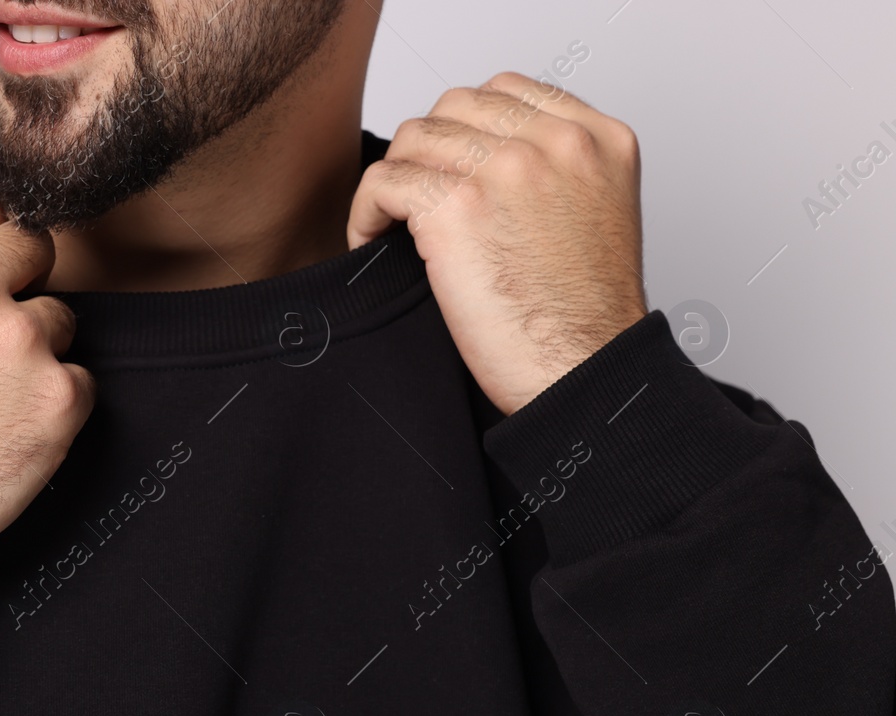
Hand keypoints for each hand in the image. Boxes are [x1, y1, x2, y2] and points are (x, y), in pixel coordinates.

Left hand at [348, 72, 647, 414]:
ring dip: (393, 183)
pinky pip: (384, 182)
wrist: (583, 373)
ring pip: (414, 139)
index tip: (448, 169)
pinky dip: (366, 212)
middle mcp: (556, 141)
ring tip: (391, 226)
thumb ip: (554, 172)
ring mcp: (506, 168)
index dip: (464, 128)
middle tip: (413, 201)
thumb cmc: (584, 320)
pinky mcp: (457, 208)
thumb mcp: (597, 216)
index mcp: (598, 138)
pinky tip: (373, 242)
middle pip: (454, 108)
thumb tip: (480, 160)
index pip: (507, 91)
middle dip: (425, 153)